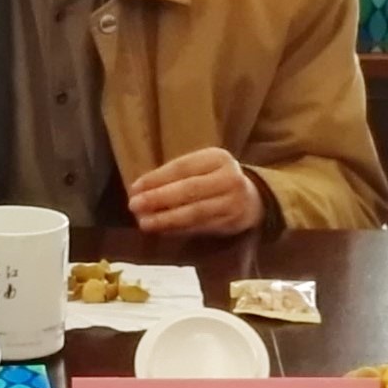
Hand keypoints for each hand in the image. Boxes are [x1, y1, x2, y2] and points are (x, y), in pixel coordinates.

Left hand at [125, 146, 263, 237]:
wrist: (252, 198)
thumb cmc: (215, 179)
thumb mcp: (201, 167)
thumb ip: (174, 176)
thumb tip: (138, 190)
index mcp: (218, 158)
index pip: (183, 168)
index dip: (157, 178)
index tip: (134, 188)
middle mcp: (229, 178)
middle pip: (190, 189)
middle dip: (159, 198)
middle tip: (134, 205)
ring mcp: (233, 202)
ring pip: (195, 212)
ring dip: (166, 219)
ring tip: (145, 222)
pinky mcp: (231, 223)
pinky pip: (200, 227)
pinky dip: (178, 229)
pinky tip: (161, 230)